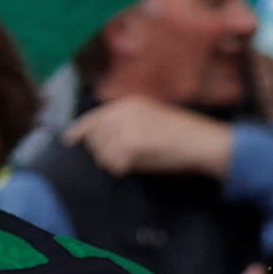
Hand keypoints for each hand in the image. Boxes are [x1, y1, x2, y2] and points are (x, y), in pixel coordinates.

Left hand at [69, 96, 239, 182]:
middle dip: (102, 151)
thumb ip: (124, 121)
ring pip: (102, 154)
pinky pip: (115, 165)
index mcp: (127, 104)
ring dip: (113, 162)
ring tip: (132, 161)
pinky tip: (136, 166)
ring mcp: (126, 128)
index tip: (69, 140)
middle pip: (94, 138)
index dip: (78, 131)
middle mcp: (123, 112)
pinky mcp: (132, 145)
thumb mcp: (150, 115)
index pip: (92, 118)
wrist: (202, 141)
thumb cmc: (181, 132)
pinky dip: (122, 170)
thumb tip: (98, 136)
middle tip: (121, 158)